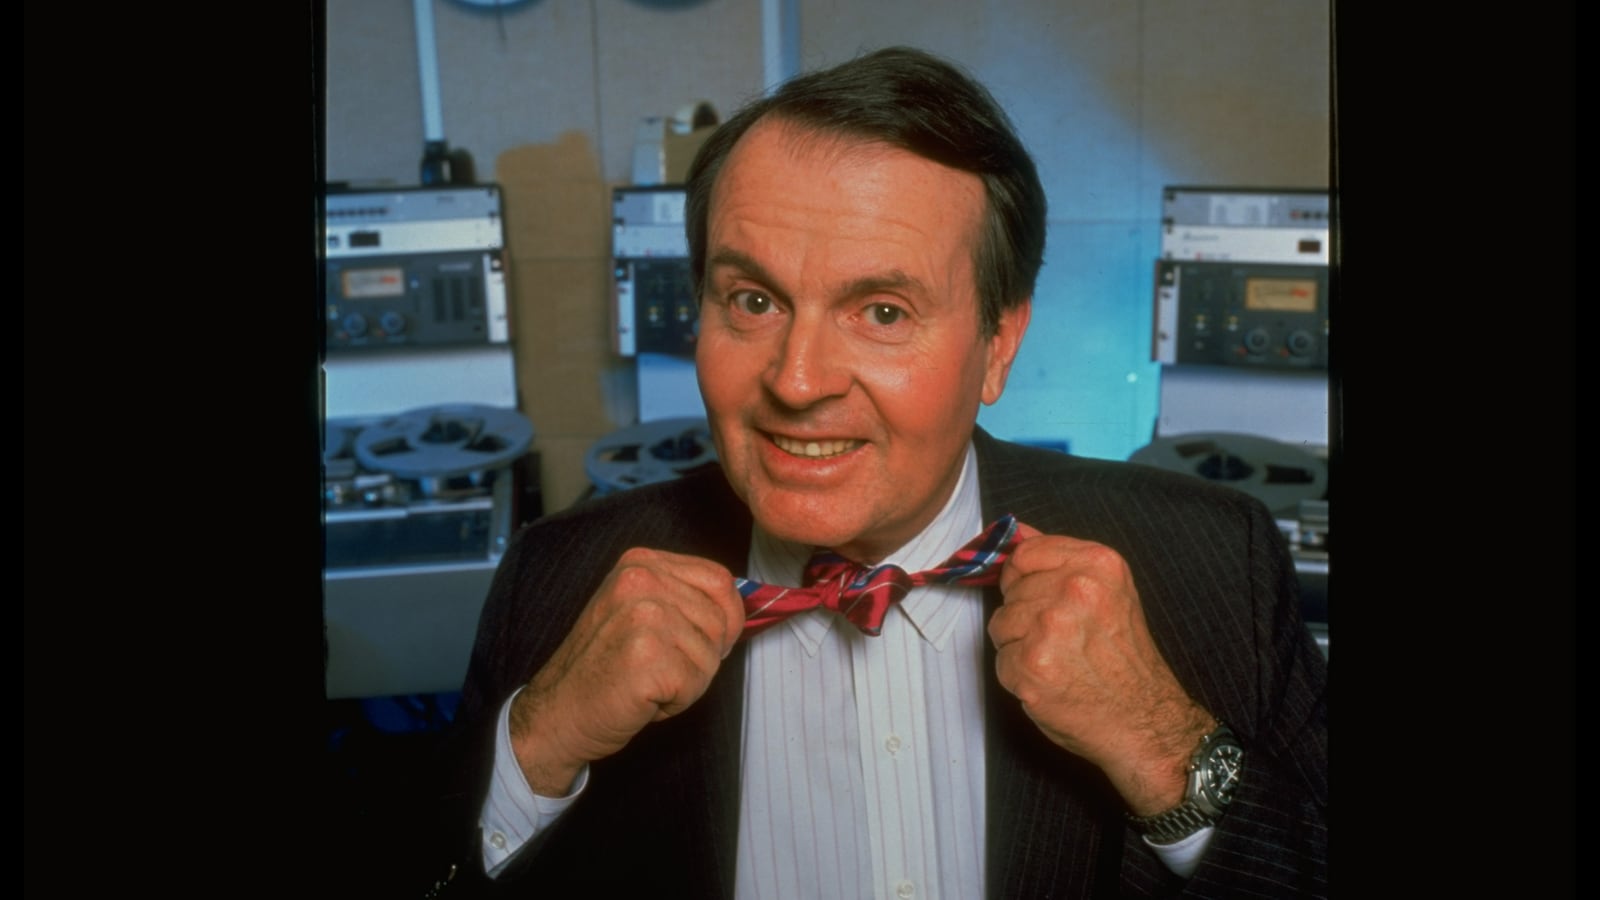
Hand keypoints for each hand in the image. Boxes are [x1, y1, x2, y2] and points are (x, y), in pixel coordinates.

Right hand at [507, 547, 745, 794]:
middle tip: (662, 669)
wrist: (558, 712)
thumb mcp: (638, 612)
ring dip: (689, 681)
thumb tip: (738, 607)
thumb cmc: (601, 669)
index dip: (729, 616)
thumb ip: (681, 599)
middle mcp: (641, 581)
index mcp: (641, 564)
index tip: (714, 640)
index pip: (720, 578)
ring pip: (711, 654)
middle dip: (704, 656)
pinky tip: (644, 698)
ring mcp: (643, 615)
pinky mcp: (646, 655)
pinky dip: (677, 701)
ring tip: (649, 682)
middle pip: (719, 619)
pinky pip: (697, 683)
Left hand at [988, 522, 1213, 814]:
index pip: (1025, 553)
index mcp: (1098, 564)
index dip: (1025, 578)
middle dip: (1027, 616)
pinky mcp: (1032, 664)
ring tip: (1059, 660)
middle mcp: (1076, 590)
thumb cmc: (1126, 660)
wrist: (1144, 720)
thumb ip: (1061, 559)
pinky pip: (1001, 659)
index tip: (1042, 597)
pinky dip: (1019, 675)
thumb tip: (1016, 531)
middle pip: (1011, 590)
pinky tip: (1051, 681)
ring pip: (1001, 623)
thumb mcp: (1109, 592)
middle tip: (1064, 640)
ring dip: (1020, 645)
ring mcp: (1051, 627)